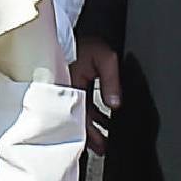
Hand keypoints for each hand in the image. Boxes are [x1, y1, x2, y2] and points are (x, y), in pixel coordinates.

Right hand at [72, 34, 121, 159]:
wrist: (65, 31)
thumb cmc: (81, 43)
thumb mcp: (104, 58)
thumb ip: (110, 81)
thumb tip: (115, 103)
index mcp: (72, 88)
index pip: (82, 117)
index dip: (93, 133)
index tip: (103, 145)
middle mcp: (67, 92)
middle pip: (79, 121)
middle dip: (92, 137)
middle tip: (102, 149)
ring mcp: (67, 90)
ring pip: (80, 115)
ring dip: (91, 128)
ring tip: (102, 141)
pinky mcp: (70, 87)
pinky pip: (81, 105)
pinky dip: (90, 115)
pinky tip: (102, 120)